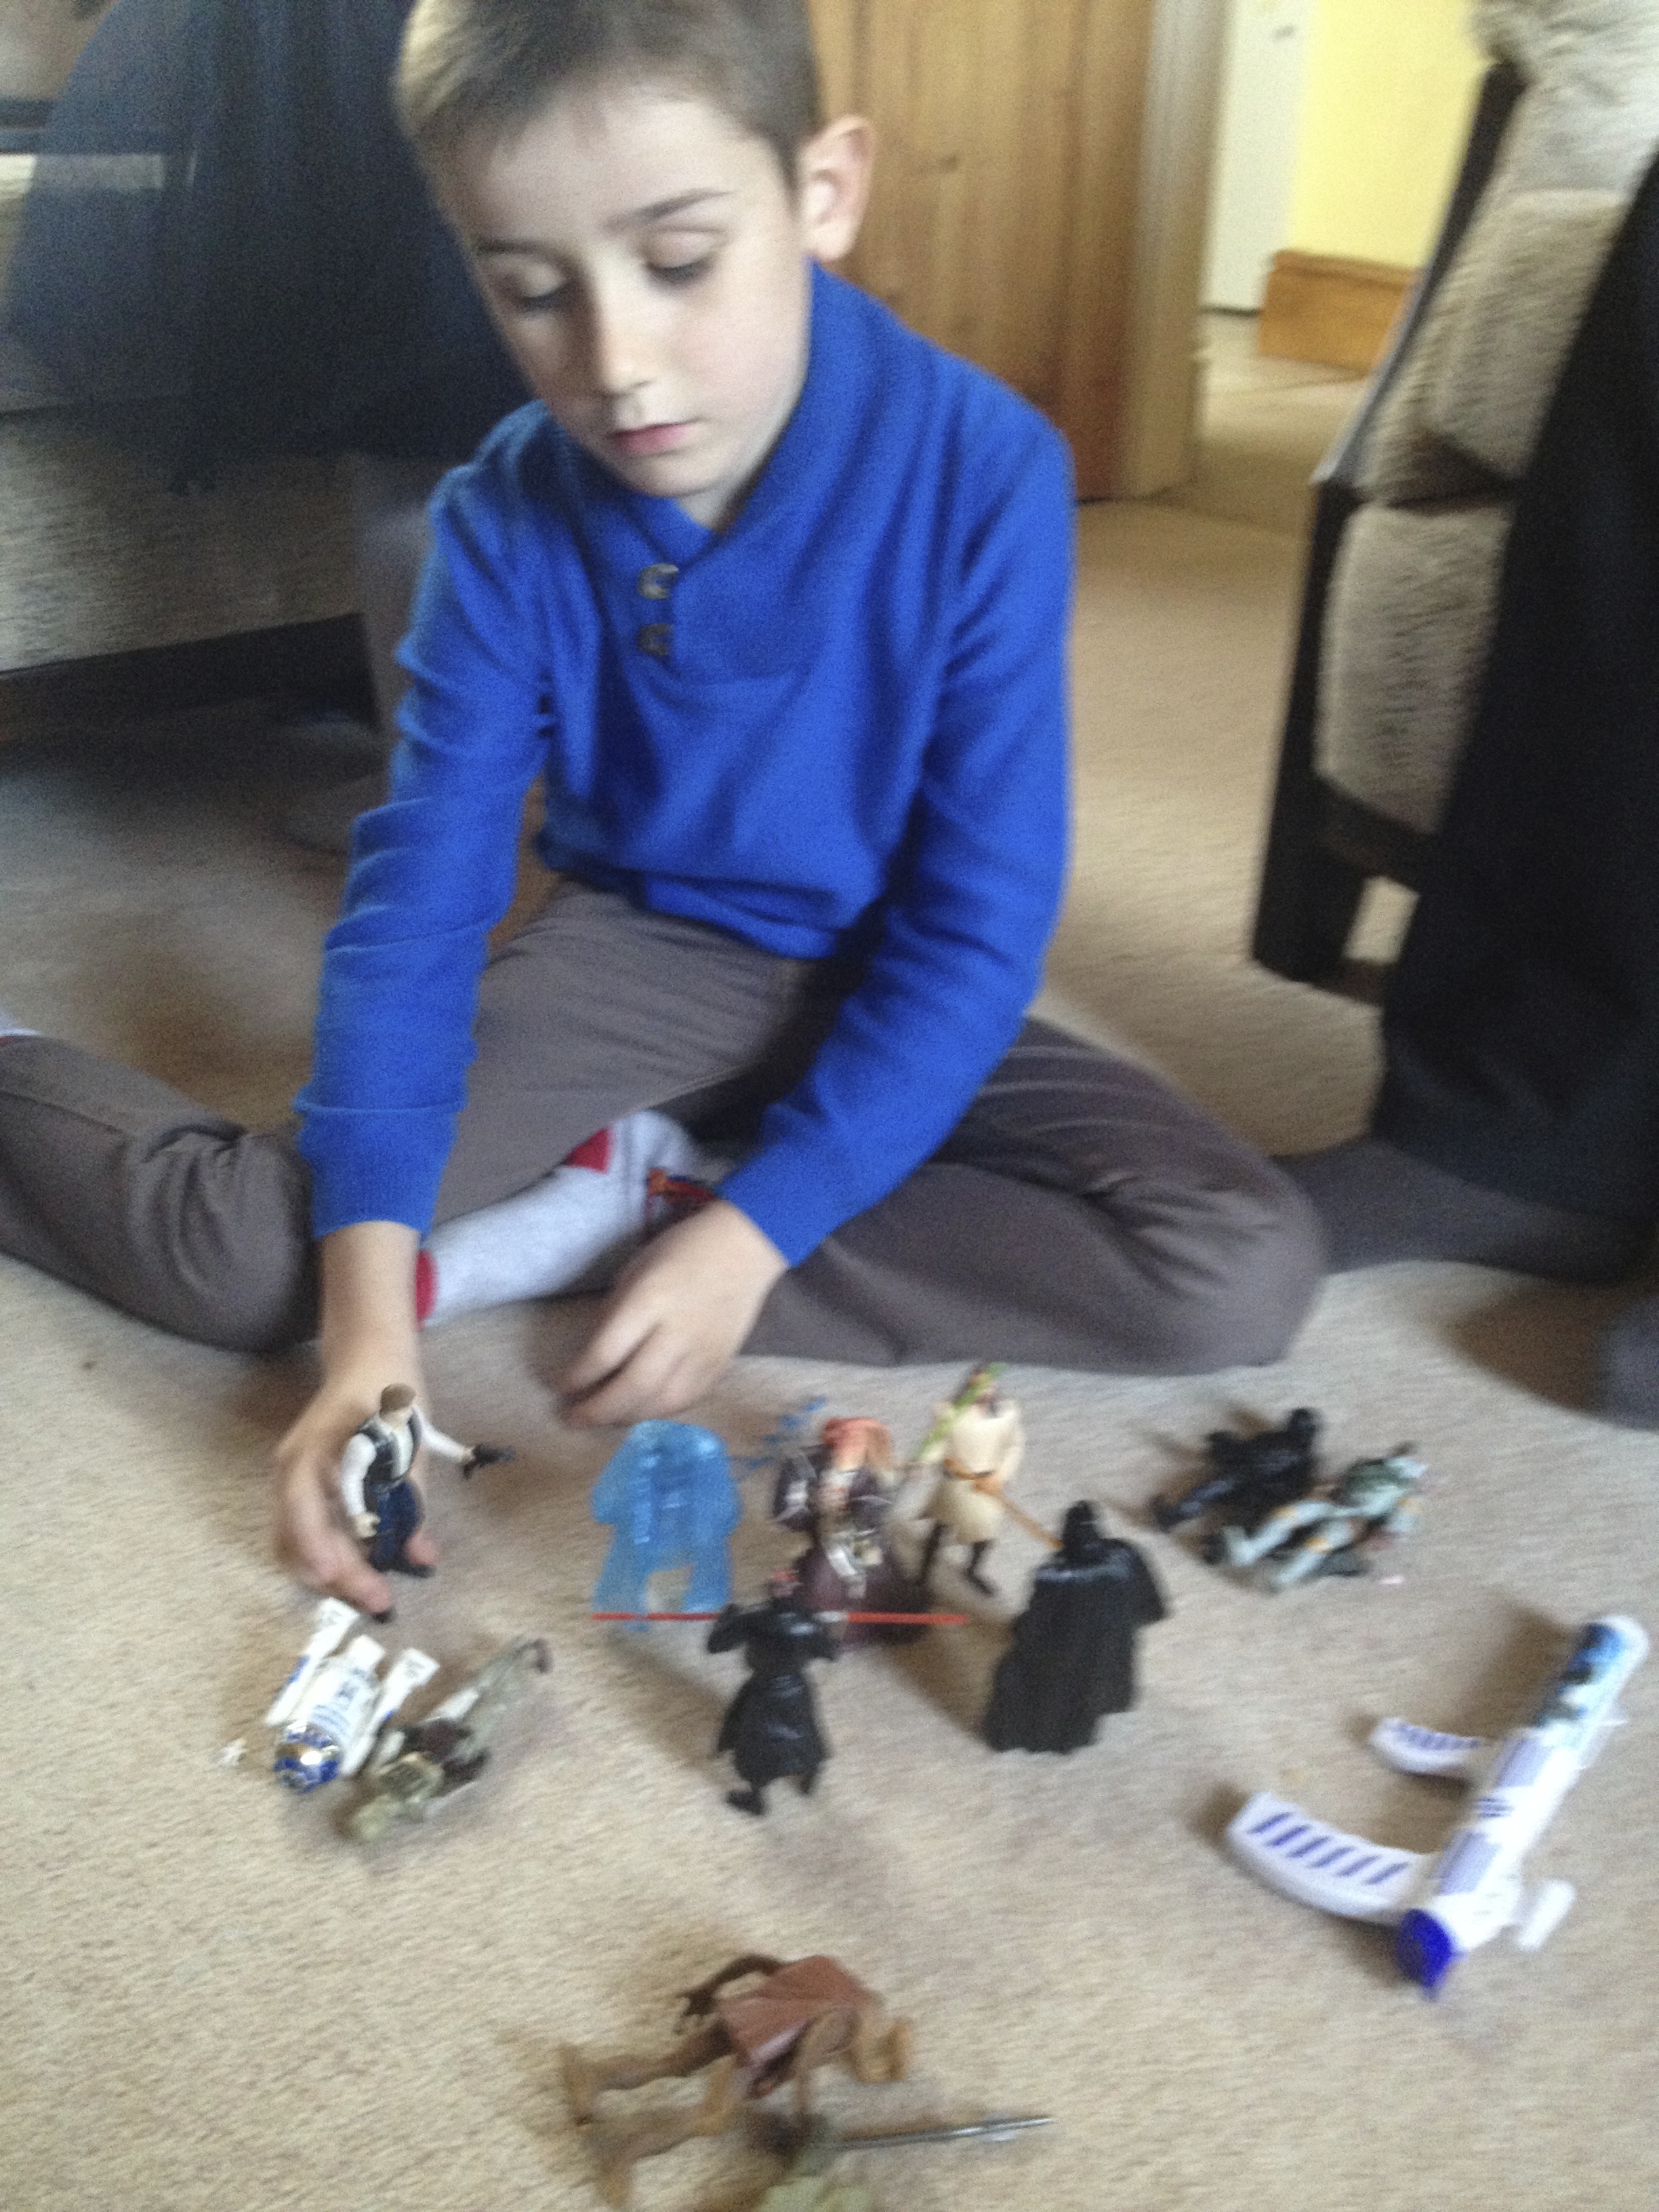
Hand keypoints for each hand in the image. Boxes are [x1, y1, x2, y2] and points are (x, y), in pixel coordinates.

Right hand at [273, 1220, 425, 1612]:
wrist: (369, 1356)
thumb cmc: (389, 1390)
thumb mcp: (407, 1442)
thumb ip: (411, 1501)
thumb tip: (420, 1556)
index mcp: (309, 1454)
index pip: (302, 1509)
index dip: (320, 1549)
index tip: (344, 1579)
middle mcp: (291, 1472)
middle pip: (295, 1538)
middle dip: (334, 1575)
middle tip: (378, 1599)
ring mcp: (292, 1481)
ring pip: (297, 1543)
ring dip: (331, 1571)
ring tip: (372, 1590)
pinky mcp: (304, 1489)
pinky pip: (306, 1532)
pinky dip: (330, 1555)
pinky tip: (364, 1566)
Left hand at [558, 1199, 786, 1426]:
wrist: (745, 1247)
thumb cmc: (682, 1251)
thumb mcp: (635, 1269)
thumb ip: (612, 1313)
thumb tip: (592, 1358)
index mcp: (650, 1299)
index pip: (605, 1352)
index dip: (577, 1377)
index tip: (559, 1387)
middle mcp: (677, 1331)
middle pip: (634, 1387)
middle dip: (597, 1410)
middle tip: (572, 1418)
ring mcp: (703, 1352)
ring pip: (662, 1403)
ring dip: (626, 1418)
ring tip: (603, 1418)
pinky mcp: (721, 1364)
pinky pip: (687, 1401)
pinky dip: (658, 1413)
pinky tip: (639, 1411)